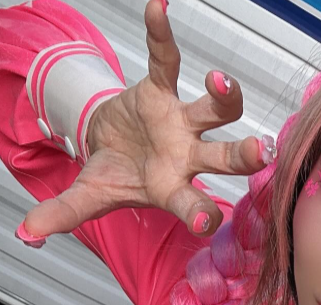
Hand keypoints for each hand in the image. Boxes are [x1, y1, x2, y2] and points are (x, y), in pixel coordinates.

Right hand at [19, 0, 272, 244]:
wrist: (114, 145)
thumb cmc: (116, 175)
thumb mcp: (90, 195)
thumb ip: (66, 214)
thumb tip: (28, 234)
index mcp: (173, 188)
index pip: (192, 203)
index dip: (200, 213)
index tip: (207, 221)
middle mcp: (188, 155)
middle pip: (223, 157)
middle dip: (243, 156)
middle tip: (260, 151)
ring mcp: (181, 121)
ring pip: (215, 109)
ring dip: (225, 96)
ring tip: (219, 80)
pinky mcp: (163, 89)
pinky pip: (166, 60)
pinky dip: (161, 36)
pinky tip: (158, 9)